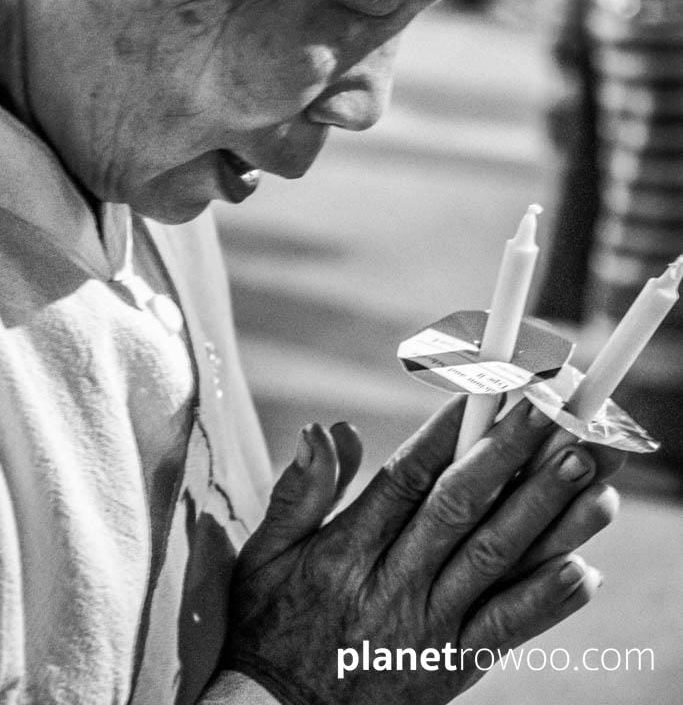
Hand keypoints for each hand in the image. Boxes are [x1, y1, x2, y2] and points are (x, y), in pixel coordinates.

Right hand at [225, 399, 619, 704]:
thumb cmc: (269, 624)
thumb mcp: (265, 554)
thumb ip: (299, 491)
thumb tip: (323, 431)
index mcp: (347, 550)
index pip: (406, 478)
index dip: (449, 431)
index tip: (486, 390)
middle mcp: (392, 585)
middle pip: (458, 509)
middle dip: (508, 455)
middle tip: (551, 410)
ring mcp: (426, 629)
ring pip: (493, 562)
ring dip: (544, 514)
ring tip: (588, 471)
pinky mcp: (450, 670)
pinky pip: (503, 634)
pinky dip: (545, 603)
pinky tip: (584, 568)